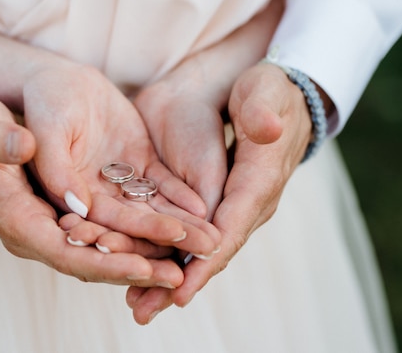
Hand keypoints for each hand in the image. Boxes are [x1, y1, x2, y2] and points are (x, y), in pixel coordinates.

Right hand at [0, 95, 188, 286]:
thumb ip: (1, 145)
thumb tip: (37, 163)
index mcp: (21, 220)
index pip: (67, 253)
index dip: (106, 263)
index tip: (143, 269)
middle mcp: (54, 221)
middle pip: (103, 252)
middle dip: (143, 263)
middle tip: (182, 277)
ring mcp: (80, 203)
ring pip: (126, 229)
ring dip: (164, 241)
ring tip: (203, 248)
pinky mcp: (98, 182)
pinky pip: (134, 200)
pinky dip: (164, 206)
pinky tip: (195, 211)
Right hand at [21, 63, 219, 257]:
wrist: (61, 77)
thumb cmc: (44, 100)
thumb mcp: (46, 130)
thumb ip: (56, 168)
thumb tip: (78, 207)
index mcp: (62, 200)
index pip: (93, 232)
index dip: (124, 247)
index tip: (154, 260)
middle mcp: (89, 201)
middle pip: (128, 229)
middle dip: (163, 245)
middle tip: (198, 258)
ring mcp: (114, 185)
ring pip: (148, 211)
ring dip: (180, 227)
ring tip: (211, 241)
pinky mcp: (134, 165)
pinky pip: (159, 185)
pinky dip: (180, 197)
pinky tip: (204, 209)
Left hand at [127, 63, 313, 322]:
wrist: (261, 92)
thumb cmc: (265, 91)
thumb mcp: (265, 93)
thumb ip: (262, 113)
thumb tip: (267, 130)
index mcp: (258, 183)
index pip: (230, 229)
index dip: (205, 262)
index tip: (180, 291)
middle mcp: (244, 204)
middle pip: (210, 252)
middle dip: (178, 282)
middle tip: (143, 309)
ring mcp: (228, 205)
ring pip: (195, 248)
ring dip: (165, 276)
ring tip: (135, 303)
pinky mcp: (211, 199)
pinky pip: (187, 232)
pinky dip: (163, 251)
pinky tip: (135, 267)